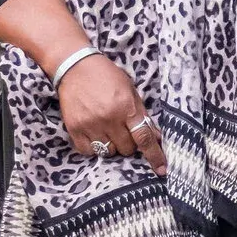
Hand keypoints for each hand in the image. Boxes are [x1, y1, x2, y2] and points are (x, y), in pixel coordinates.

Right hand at [57, 56, 166, 172]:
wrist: (75, 66)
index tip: (161, 169)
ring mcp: (90, 125)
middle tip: (124, 130)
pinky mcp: (74, 129)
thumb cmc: (106, 76)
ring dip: (113, 145)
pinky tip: (95, 133)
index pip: (144, 137)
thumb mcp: (130, 90)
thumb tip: (156, 137)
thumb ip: (142, 114)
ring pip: (109, 152)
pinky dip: (95, 147)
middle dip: (130, 143)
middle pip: (127, 149)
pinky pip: (89, 151)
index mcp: (126, 107)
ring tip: (108, 129)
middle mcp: (109, 118)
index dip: (154, 155)